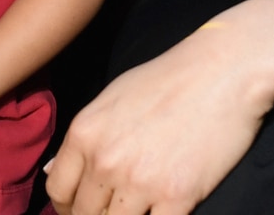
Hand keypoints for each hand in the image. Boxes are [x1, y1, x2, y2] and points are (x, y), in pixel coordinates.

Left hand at [45, 28, 272, 214]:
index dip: (66, 207)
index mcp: (85, 132)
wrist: (220, 73)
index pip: (57, 189)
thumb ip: (83, 139)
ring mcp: (141, 182)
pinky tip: (160, 214)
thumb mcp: (111, 99)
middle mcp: (106, 159)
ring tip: (136, 211)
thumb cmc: (165, 81)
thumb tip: (52, 170)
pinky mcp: (177, 197)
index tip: (80, 208)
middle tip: (111, 211)